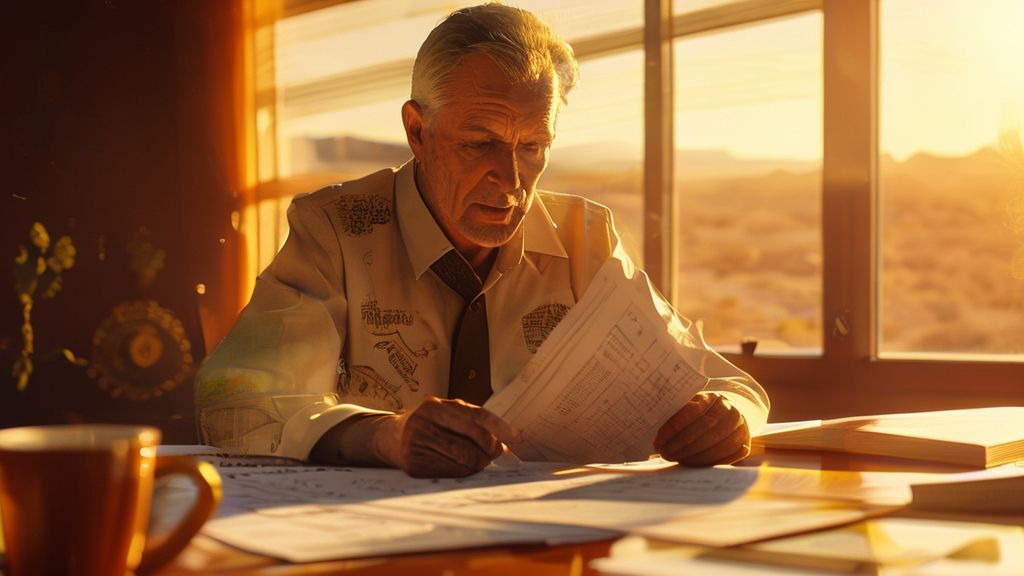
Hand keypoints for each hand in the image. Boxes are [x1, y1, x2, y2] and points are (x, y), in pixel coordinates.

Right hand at [376, 397, 508, 477]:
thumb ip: (471, 423)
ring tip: (478, 461)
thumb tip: (506, 444)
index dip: (499, 426)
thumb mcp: (445, 415)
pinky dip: (463, 472)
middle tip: (495, 454)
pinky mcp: (414, 463)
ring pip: (464, 458)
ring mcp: (417, 442)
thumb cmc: (427, 426)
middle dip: (490, 449)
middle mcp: (425, 420)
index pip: (476, 415)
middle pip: (473, 438)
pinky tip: (461, 468)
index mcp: (436, 405)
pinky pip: (450, 471)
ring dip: (478, 463)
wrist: (389, 438)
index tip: (516, 437)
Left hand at [654, 392, 749, 465]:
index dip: (676, 425)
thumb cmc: (700, 413)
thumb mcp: (689, 406)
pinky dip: (707, 462)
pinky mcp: (744, 444)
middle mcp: (731, 411)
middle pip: (707, 428)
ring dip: (693, 455)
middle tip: (665, 452)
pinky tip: (690, 463)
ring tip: (674, 458)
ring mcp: (741, 428)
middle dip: (683, 443)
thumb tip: (660, 437)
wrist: (726, 416)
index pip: (695, 410)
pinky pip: (727, 456)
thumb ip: (677, 415)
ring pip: (718, 444)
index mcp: (715, 398)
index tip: (660, 438)